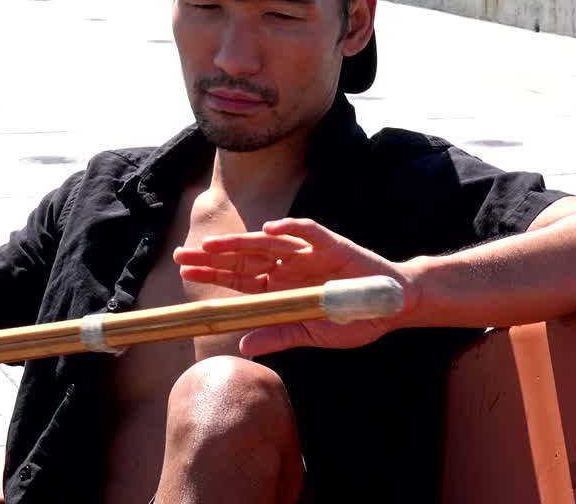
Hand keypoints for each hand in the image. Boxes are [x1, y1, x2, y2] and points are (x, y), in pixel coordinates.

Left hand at [175, 218, 417, 355]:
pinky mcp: (331, 244)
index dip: (212, 274)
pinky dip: (291, 227)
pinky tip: (272, 227)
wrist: (392, 305)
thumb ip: (279, 335)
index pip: (239, 279)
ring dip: (241, 242)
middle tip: (183, 255)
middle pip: (244, 258)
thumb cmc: (352, 319)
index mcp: (280, 287)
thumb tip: (242, 347)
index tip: (184, 272)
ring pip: (268, 243)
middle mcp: (287, 266)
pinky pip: (308, 231)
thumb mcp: (312, 333)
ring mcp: (307, 254)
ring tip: (215, 245)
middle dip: (214, 256)